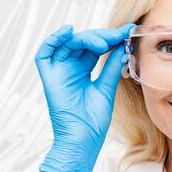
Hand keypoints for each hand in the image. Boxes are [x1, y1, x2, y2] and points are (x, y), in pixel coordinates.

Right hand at [34, 23, 132, 171]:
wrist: (83, 140)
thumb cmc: (93, 122)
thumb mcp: (106, 88)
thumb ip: (112, 68)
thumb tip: (122, 47)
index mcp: (83, 71)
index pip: (95, 47)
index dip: (110, 38)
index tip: (127, 31)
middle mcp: (69, 68)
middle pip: (82, 42)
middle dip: (101, 36)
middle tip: (118, 35)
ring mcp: (58, 72)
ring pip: (66, 43)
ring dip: (84, 37)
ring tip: (103, 41)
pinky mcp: (48, 77)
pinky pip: (44, 53)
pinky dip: (53, 40)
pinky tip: (68, 31)